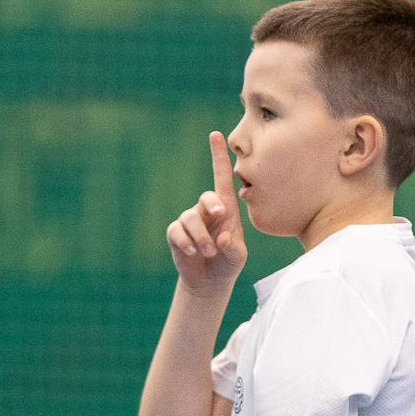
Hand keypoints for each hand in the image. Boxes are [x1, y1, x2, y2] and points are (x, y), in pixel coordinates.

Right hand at [165, 131, 246, 294]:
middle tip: (222, 215)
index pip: (222, 178)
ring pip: (191, 218)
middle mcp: (207, 211)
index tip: (216, 135)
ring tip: (210, 252)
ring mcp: (190, 222)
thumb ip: (233, 248)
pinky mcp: (176, 234)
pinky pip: (177, 232)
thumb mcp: (238, 257)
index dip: (218, 156)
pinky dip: (186, 242)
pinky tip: (193, 251)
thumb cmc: (229, 262)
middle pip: (206, 197)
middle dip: (212, 205)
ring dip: (201, 236)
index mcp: (226, 209)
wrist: (210, 281)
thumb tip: (222, 238)